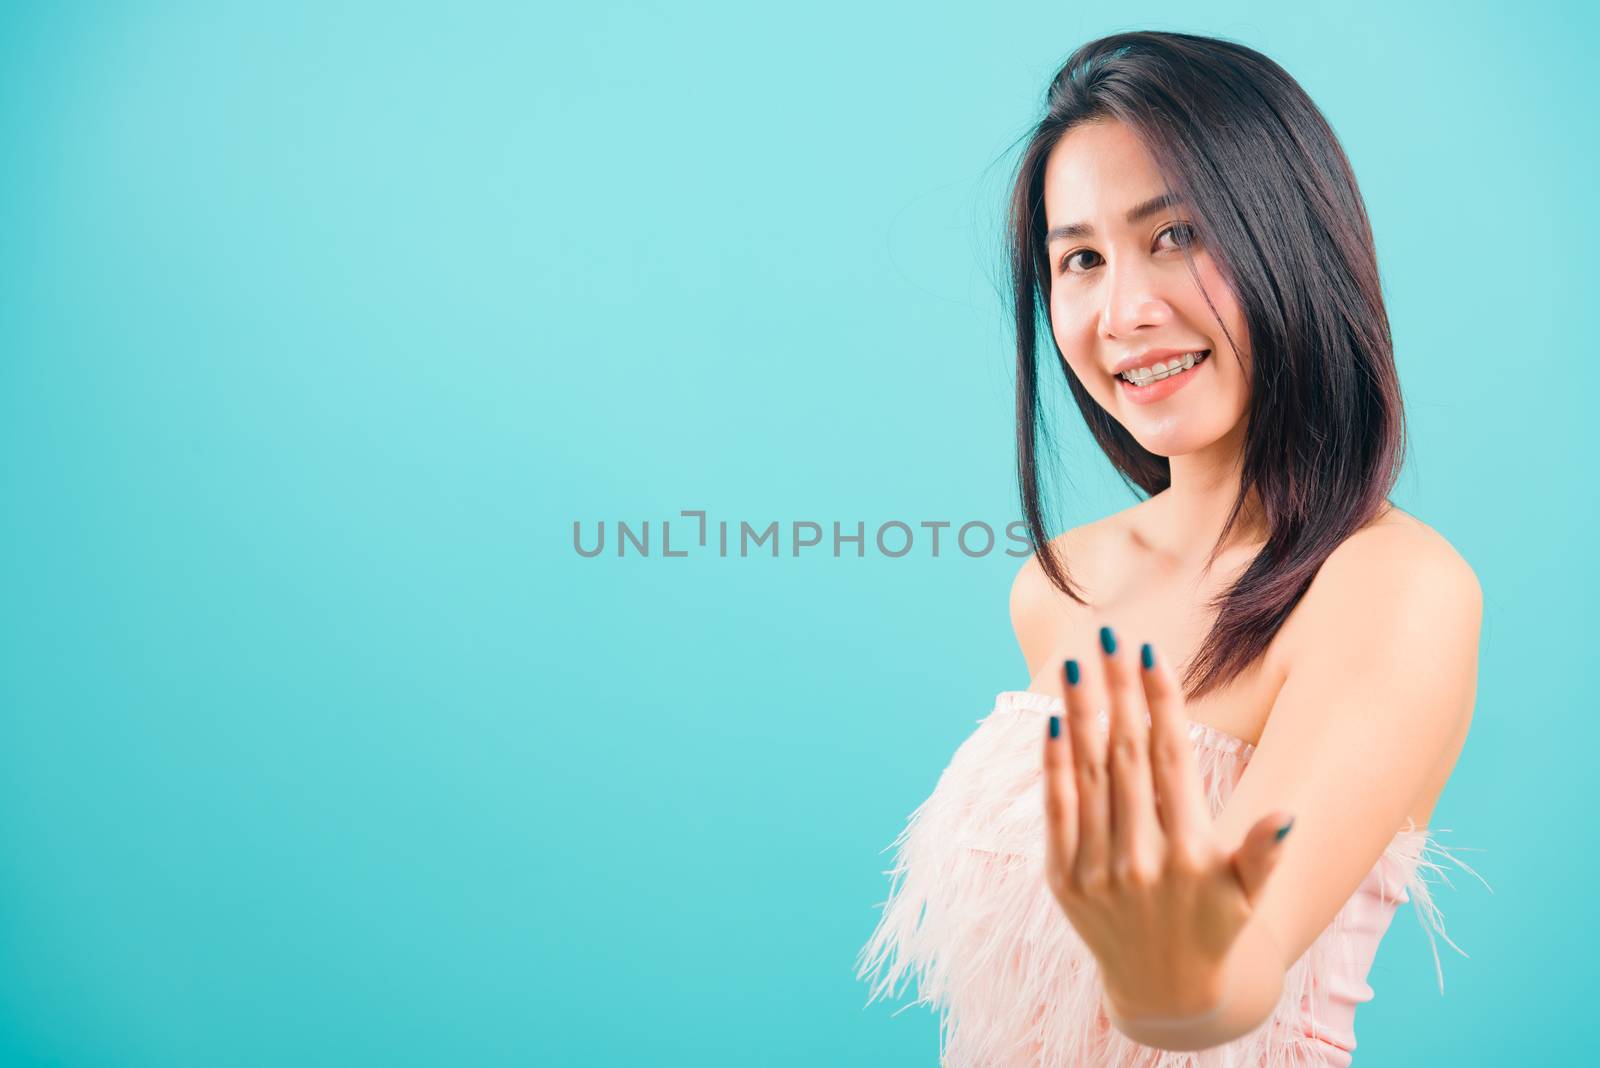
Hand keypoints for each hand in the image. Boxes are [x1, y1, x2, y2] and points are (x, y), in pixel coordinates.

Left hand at [1041, 624, 1293, 1019]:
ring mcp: (1099, 871)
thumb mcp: (1249, 895)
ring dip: (1082, 716)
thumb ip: (1263, 853)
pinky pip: (1058, 812)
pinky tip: (1055, 722)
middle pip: (1127, 756)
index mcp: (1193, 854)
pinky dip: (1054, 767)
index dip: (1159, 704)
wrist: (1167, 997)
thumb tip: (1288, 816)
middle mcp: (1144, 861)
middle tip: (1110, 638)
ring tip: (1080, 664)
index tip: (1148, 655)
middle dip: (1117, 693)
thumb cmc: (1218, 927)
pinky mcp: (1065, 882)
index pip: (1172, 760)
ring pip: (1088, 777)